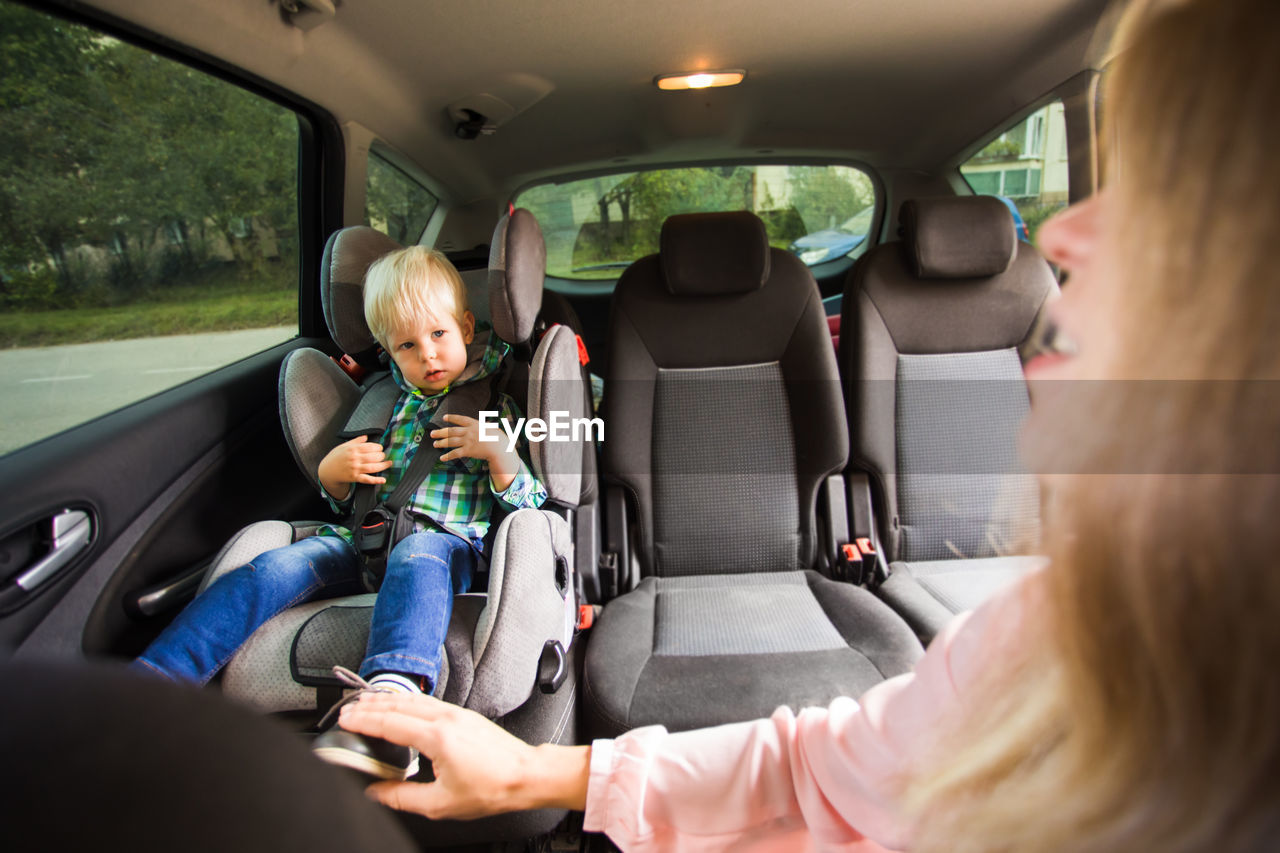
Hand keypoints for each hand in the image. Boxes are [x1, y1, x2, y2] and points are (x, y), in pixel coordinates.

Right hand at [317, 435, 392, 499]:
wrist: (327, 471)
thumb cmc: (335, 457)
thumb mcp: (344, 446)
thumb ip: (356, 441)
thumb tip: (366, 436)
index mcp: (353, 449)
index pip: (370, 447)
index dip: (378, 447)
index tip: (380, 448)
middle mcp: (355, 458)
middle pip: (373, 457)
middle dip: (381, 456)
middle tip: (383, 455)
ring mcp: (355, 469)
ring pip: (373, 467)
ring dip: (383, 466)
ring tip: (389, 463)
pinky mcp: (355, 477)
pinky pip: (367, 479)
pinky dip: (376, 480)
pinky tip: (383, 480)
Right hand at [337, 692, 589, 818]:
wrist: (525, 774)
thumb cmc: (492, 787)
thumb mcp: (440, 803)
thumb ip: (402, 797)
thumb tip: (376, 792)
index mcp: (437, 737)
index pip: (390, 723)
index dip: (364, 720)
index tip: (345, 719)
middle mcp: (446, 718)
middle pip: (398, 705)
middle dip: (369, 706)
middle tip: (348, 708)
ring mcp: (456, 713)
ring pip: (413, 699)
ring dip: (386, 700)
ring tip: (366, 703)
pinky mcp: (464, 714)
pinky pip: (427, 702)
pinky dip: (406, 701)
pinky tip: (400, 705)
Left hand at [431, 414, 519, 490]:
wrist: (500, 448)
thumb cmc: (497, 438)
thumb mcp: (490, 427)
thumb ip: (482, 426)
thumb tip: (480, 424)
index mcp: (474, 424)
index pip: (460, 419)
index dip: (451, 418)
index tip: (444, 418)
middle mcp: (468, 431)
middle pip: (451, 431)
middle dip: (440, 432)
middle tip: (432, 433)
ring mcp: (467, 441)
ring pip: (450, 441)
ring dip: (441, 443)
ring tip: (435, 444)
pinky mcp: (468, 451)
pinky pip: (455, 453)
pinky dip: (447, 456)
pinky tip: (442, 457)